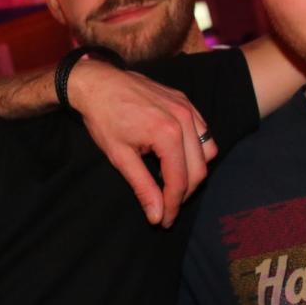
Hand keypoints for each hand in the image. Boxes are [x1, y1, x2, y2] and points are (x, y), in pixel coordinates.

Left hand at [67, 58, 216, 226]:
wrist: (97, 83)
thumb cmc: (104, 118)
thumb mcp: (120, 157)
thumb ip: (143, 187)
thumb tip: (157, 216)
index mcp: (167, 133)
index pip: (179, 181)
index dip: (172, 206)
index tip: (164, 221)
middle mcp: (184, 119)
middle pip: (199, 170)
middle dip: (184, 194)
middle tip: (167, 208)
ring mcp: (187, 108)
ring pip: (208, 151)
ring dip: (194, 172)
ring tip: (173, 184)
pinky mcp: (185, 101)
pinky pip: (203, 132)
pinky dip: (196, 150)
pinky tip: (177, 159)